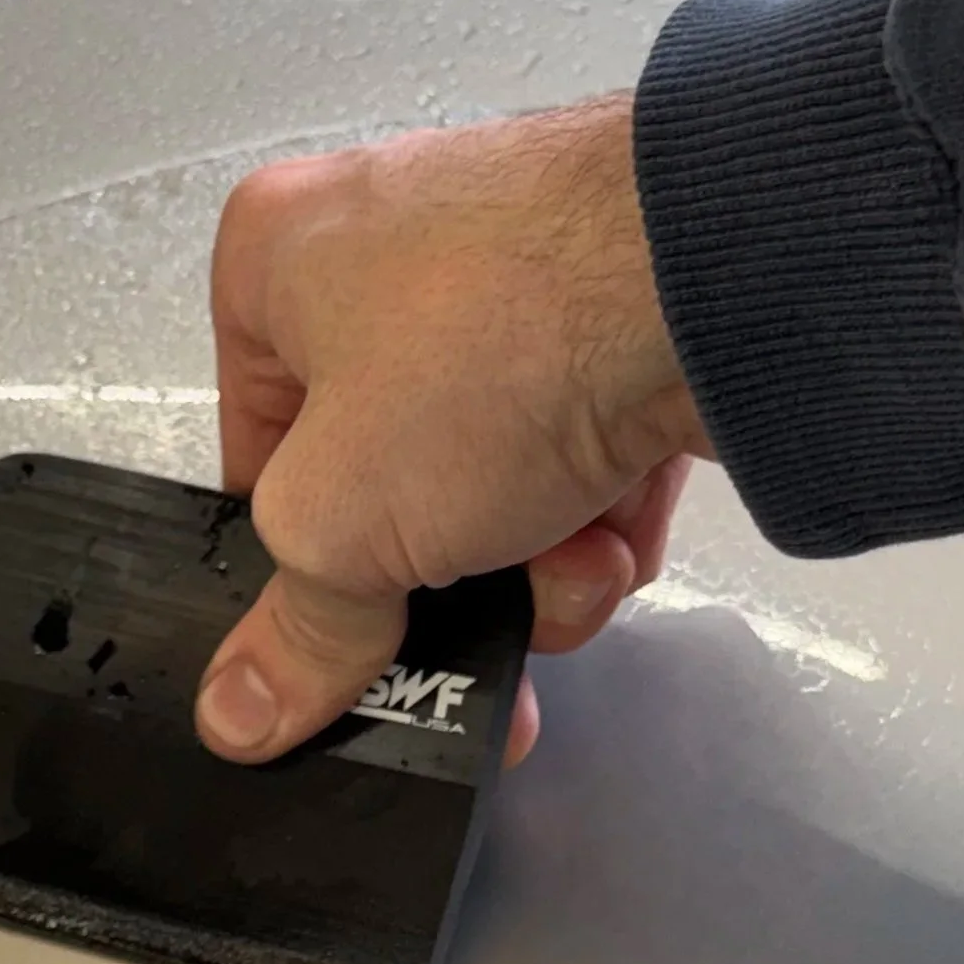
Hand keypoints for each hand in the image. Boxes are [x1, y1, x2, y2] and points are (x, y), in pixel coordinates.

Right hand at [195, 97, 708, 767]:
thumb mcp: (343, 520)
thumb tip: (245, 711)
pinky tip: (627, 516)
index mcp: (278, 259)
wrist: (719, 280)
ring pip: (493, 488)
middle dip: (452, 585)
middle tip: (490, 639)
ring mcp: (515, 279)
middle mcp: (389, 252)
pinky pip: (584, 455)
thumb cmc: (496, 344)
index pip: (258, 459)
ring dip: (540, 563)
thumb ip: (296, 629)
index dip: (305, 568)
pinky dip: (605, 510)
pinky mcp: (622, 316)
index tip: (349, 648)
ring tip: (579, 559)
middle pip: (389, 489)